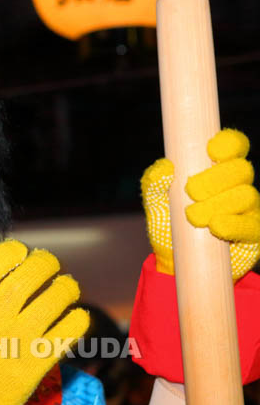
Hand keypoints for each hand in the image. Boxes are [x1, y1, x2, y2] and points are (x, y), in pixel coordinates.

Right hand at [0, 240, 87, 404]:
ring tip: (66, 289)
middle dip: (47, 263)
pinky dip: (77, 318)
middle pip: (33, 271)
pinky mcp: (39, 359)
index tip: (20, 254)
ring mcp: (20, 336)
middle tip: (50, 267)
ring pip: (59, 295)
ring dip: (67, 287)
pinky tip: (73, 318)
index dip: (14, 251)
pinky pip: (71, 328)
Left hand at [142, 128, 259, 280]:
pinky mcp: (254, 233)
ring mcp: (248, 208)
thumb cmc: (168, 223)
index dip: (228, 143)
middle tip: (191, 192)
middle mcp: (237, 185)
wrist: (174, 260)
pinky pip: (252, 225)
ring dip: (218, 204)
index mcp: (216, 169)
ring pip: (246, 195)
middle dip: (215, 179)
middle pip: (241, 169)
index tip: (211, 152)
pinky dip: (234, 224)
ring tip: (193, 217)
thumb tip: (164, 168)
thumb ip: (154, 183)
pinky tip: (217, 227)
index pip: (233, 145)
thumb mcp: (155, 202)